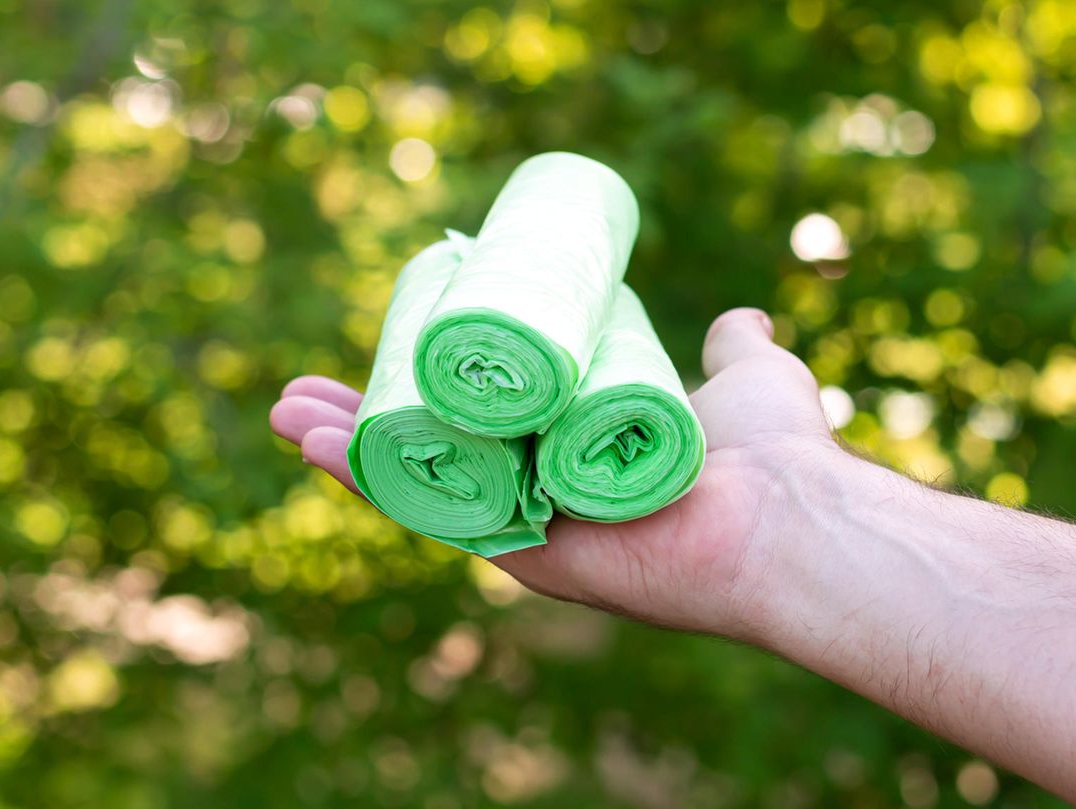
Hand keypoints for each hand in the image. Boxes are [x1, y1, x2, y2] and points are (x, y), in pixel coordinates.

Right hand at [269, 308, 837, 636]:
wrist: (790, 512)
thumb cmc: (776, 454)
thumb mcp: (748, 379)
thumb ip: (735, 352)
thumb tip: (739, 322)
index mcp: (577, 457)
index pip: (488, 421)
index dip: (434, 386)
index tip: (393, 342)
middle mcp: (546, 497)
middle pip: (439, 451)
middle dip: (367, 419)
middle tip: (300, 389)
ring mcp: (533, 529)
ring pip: (422, 481)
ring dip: (348, 446)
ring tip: (285, 410)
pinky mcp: (528, 556)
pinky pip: (436, 517)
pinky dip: (374, 482)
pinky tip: (320, 445)